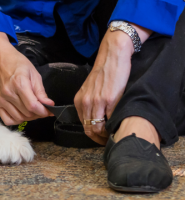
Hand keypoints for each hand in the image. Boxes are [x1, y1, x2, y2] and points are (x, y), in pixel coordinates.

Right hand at [0, 32, 53, 124]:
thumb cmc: (17, 63)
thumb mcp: (33, 73)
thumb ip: (41, 91)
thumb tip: (49, 105)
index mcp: (19, 83)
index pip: (33, 106)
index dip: (43, 111)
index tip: (48, 110)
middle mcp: (8, 92)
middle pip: (27, 113)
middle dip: (38, 113)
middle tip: (40, 107)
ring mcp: (1, 98)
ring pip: (19, 118)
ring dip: (28, 117)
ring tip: (31, 109)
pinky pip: (7, 120)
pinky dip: (16, 120)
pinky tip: (20, 112)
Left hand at [75, 29, 132, 144]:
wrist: (112, 58)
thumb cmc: (103, 74)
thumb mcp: (90, 90)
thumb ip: (90, 104)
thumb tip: (96, 122)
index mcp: (79, 100)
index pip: (84, 126)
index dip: (93, 135)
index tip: (102, 138)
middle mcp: (85, 102)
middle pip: (89, 130)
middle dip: (99, 139)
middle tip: (109, 140)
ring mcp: (97, 102)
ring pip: (98, 129)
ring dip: (106, 136)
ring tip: (114, 135)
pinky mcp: (110, 100)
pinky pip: (111, 121)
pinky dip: (115, 126)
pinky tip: (119, 125)